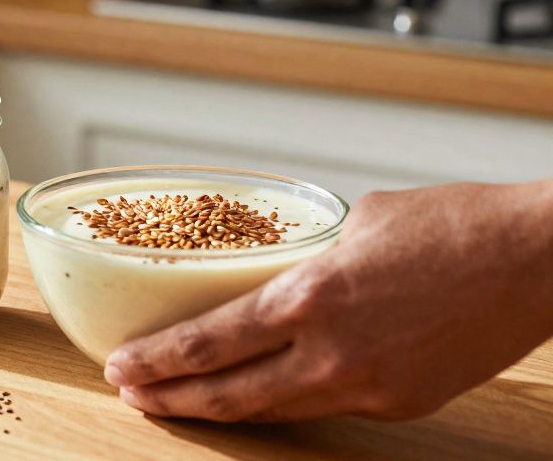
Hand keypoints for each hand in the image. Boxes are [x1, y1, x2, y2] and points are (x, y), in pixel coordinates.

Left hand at [105, 180, 552, 421]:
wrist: (535, 261)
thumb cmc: (449, 226)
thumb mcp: (352, 223)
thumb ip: (302, 258)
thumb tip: (272, 267)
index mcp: (310, 297)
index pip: (209, 343)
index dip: (158, 361)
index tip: (121, 366)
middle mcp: (332, 353)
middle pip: (229, 394)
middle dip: (172, 399)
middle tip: (134, 395)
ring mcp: (368, 388)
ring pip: (275, 409)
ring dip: (222, 407)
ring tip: (182, 400)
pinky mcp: (399, 404)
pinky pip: (325, 405)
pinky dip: (284, 400)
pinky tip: (260, 391)